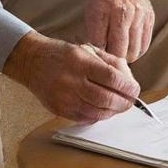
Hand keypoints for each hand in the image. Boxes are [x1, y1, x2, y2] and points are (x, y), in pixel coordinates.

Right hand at [3, 31, 138, 121]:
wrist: (32, 61)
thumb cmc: (63, 54)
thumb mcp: (87, 49)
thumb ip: (110, 62)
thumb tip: (128, 78)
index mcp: (81, 61)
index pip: (111, 78)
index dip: (127, 87)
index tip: (135, 90)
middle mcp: (71, 80)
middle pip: (105, 99)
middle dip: (123, 103)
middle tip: (130, 102)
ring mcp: (64, 97)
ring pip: (96, 112)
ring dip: (112, 112)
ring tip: (118, 106)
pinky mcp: (58, 109)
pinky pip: (84, 118)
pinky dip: (98, 116)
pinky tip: (103, 110)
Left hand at [84, 0, 153, 62]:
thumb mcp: (90, 11)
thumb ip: (93, 33)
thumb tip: (96, 55)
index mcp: (103, 12)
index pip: (100, 46)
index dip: (98, 57)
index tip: (97, 59)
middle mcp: (123, 14)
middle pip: (120, 51)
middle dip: (113, 60)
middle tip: (108, 61)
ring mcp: (139, 16)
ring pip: (134, 51)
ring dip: (126, 57)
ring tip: (119, 55)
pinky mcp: (149, 18)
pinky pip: (145, 44)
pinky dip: (137, 51)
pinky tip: (130, 48)